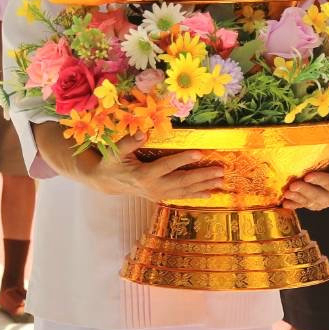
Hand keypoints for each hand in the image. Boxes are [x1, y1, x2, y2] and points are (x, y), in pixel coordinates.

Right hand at [85, 135, 225, 203]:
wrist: (107, 182)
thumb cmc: (112, 163)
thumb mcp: (115, 151)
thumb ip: (129, 142)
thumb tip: (143, 133)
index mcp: (143, 174)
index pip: (166, 166)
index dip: (183, 159)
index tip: (200, 153)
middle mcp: (153, 187)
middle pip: (181, 181)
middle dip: (202, 176)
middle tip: (219, 170)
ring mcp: (158, 194)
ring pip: (184, 190)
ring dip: (204, 185)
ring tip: (220, 180)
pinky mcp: (160, 196)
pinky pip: (181, 196)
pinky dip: (196, 195)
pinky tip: (210, 193)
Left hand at [282, 138, 328, 209]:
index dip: (320, 180)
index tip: (308, 176)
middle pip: (318, 196)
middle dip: (305, 191)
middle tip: (294, 185)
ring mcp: (319, 203)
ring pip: (307, 202)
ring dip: (297, 198)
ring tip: (287, 192)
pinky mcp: (309, 205)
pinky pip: (300, 207)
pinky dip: (292, 205)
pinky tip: (285, 203)